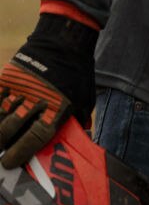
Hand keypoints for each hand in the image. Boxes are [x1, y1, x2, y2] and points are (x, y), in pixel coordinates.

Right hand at [0, 13, 98, 168]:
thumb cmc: (77, 73)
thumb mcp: (84, 99)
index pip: (34, 138)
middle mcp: (36, 100)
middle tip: (2, 152)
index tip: (10, 163)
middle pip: (9, 130)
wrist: (64, 41)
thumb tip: (75, 141)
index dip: (19, 153)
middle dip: (2, 145)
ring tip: (0, 137)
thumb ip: (77, 121)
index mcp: (57, 108)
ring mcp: (18, 88)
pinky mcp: (6, 78)